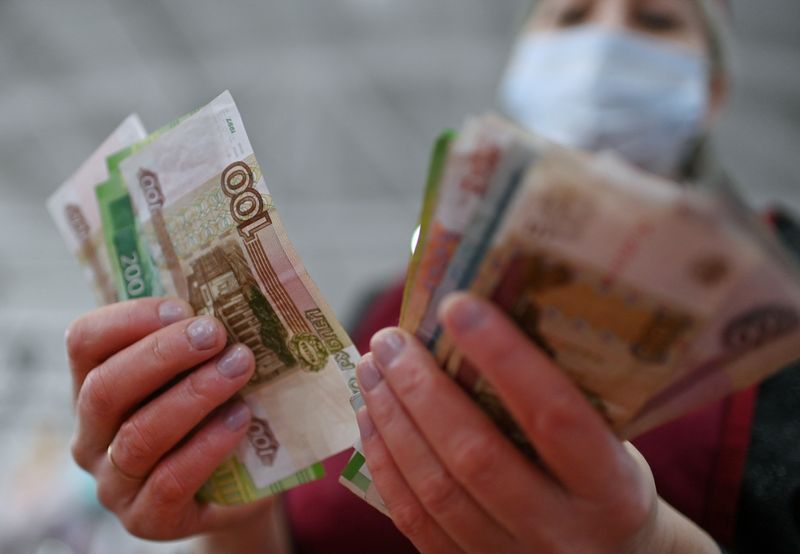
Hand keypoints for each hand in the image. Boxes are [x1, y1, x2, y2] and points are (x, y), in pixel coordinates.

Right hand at [66, 298, 282, 544]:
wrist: (238, 482)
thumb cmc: (213, 410)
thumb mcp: (198, 372)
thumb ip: (198, 343)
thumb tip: (233, 299)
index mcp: (94, 387)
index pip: (85, 343)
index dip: (129, 320)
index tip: (183, 307)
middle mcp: (92, 435)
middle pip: (105, 388)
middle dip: (164, 354)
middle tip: (216, 333)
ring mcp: (114, 482)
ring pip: (138, 435)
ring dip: (194, 394)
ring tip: (240, 367)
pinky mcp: (147, 518)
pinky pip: (171, 480)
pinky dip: (209, 444)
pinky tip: (240, 418)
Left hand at [355, 293, 718, 553]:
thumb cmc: (609, 481)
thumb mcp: (613, 442)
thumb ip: (564, 398)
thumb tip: (485, 320)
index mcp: (612, 490)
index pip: (555, 415)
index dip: (505, 358)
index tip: (457, 307)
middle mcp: (561, 532)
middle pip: (477, 457)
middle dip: (423, 389)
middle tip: (390, 340)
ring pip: (437, 491)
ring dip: (394, 422)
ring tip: (371, 371)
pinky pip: (415, 520)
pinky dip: (385, 465)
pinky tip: (370, 420)